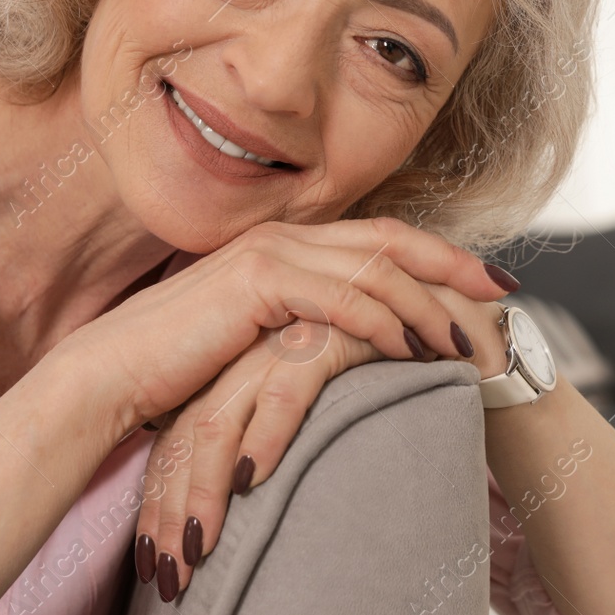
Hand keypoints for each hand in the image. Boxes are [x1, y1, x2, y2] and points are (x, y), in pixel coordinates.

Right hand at [56, 217, 517, 441]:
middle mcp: (283, 239)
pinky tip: (413, 346)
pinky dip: (384, 320)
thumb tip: (346, 351)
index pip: (379, 240)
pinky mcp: (257, 284)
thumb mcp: (254, 344)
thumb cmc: (176, 369)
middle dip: (453, 263)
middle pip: (391, 240)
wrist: (110, 376)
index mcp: (286, 247)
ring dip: (428, 301)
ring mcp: (270, 255)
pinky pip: (340, 298)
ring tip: (467, 336)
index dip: (439, 255)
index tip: (488, 279)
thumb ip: (299, 332)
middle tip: (504, 290)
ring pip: (374, 268)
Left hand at [134, 318, 383, 599]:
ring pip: (219, 416)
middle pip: (186, 433)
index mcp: (239, 366)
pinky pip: (286, 388)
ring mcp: (287, 334)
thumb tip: (233, 514)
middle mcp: (252, 348)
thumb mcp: (321, 421)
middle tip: (167, 578)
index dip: (162, 501)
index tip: (154, 566)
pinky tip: (250, 479)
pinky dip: (263, 435)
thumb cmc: (394, 389)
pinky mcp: (331, 330)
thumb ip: (275, 444)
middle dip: (168, 509)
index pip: (179, 436)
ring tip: (198, 552)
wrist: (461, 339)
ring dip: (201, 491)